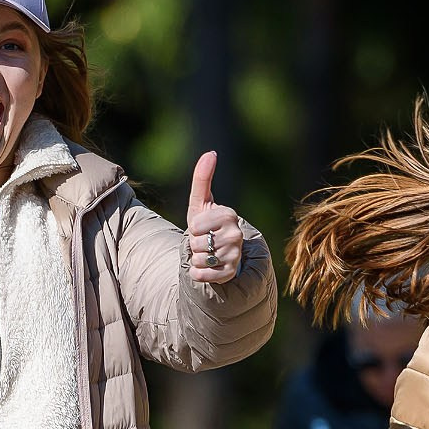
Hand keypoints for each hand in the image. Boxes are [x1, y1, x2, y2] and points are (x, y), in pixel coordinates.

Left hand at [185, 150, 244, 285]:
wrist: (215, 250)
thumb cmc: (205, 223)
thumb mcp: (200, 202)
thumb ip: (203, 177)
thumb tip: (211, 153)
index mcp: (229, 214)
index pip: (196, 226)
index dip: (193, 228)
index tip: (202, 228)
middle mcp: (236, 234)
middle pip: (197, 243)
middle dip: (194, 244)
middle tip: (204, 241)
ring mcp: (235, 254)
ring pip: (200, 259)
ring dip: (196, 258)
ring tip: (207, 253)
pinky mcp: (231, 272)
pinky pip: (204, 275)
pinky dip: (198, 273)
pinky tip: (206, 266)